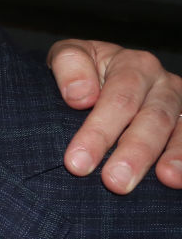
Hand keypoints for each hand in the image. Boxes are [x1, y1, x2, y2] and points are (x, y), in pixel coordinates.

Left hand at [48, 39, 181, 193]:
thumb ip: (69, 64)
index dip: (98, 131)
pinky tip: (177, 179)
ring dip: (174, 158)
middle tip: (114, 182)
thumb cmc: (82, 71)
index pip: (119, 99)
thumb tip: (80, 95)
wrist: (102, 74)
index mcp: (134, 65)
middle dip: (134, 152)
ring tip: (166, 178)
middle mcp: (163, 85)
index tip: (76, 162)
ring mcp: (181, 108)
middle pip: (153, 118)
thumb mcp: (68, 56)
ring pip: (180, 132)